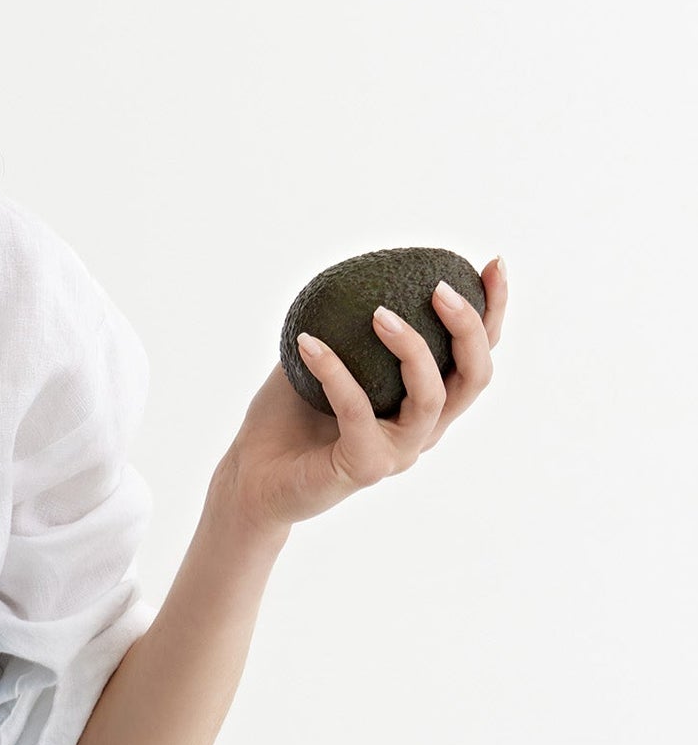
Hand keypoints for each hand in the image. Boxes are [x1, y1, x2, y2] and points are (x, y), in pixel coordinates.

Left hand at [218, 260, 506, 532]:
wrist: (251, 479)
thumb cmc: (288, 419)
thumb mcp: (323, 358)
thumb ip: (348, 324)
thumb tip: (355, 268)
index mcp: (424, 403)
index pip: (474, 356)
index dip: (493, 311)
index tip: (491, 265)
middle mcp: (423, 429)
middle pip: (474, 377)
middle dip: (469, 328)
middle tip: (440, 288)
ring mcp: (398, 452)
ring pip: (431, 397)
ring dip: (411, 348)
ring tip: (378, 312)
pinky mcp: (365, 467)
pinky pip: (357, 410)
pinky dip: (334, 371)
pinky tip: (307, 343)